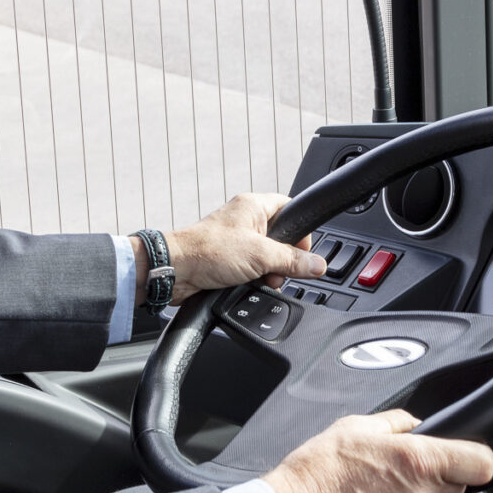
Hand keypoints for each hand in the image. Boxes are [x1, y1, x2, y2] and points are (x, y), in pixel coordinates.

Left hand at [145, 191, 324, 304]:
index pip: (290, 208)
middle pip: (281, 239)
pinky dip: (253, 280)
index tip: (303, 253)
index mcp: (253, 206)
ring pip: (267, 258)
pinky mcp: (227, 261)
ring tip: (258, 279)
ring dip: (267, 273)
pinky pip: (252, 270)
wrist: (175, 271)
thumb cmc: (205, 251)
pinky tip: (246, 285)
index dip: (301, 232)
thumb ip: (292, 260)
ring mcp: (236, 241)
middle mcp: (244, 221)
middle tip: (276, 271)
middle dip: (282, 260)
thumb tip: (317, 264)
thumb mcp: (260, 255)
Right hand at [261, 411, 492, 492]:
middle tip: (408, 467)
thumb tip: (414, 424)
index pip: (480, 463)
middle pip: (457, 487)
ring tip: (374, 487)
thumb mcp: (355, 426)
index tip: (468, 455)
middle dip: (441, 475)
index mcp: (416, 461)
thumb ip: (395, 423)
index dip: (477, 457)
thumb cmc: (316, 472)